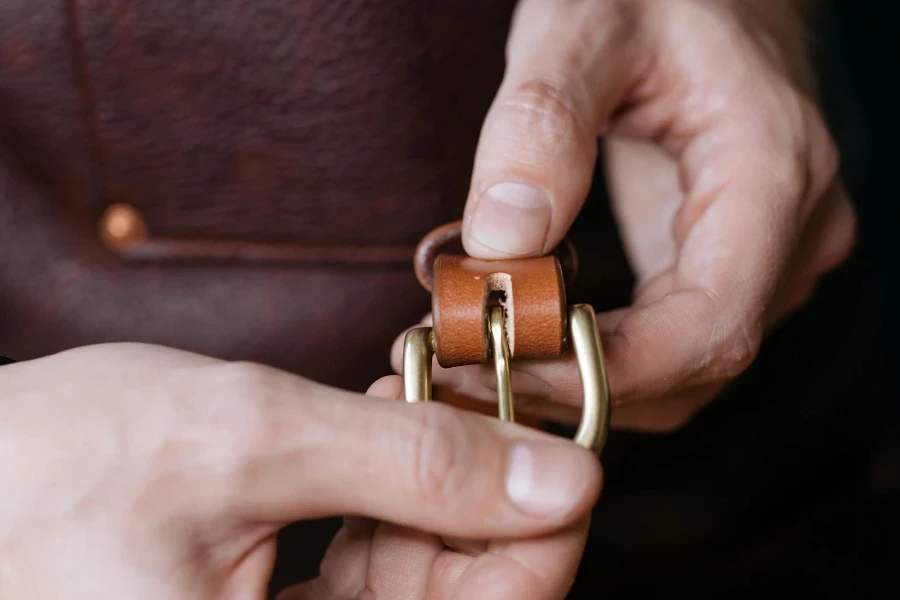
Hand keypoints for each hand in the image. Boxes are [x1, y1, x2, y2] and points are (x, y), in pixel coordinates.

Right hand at [0, 344, 599, 598]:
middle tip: (499, 405)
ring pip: (413, 582)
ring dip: (439, 489)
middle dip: (489, 501)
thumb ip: (413, 462)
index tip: (565, 453)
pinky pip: (364, 571)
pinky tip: (389, 430)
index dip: (540, 540)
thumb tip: (559, 477)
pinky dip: (391, 499)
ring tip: (435, 401)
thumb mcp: (252, 440)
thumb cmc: (59, 463)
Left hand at [394, 0, 855, 431]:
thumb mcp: (586, 25)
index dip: (604, 369)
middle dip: (570, 383)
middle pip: (689, 368)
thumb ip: (544, 120)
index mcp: (773, 174)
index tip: (500, 365)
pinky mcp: (723, 265)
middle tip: (454, 365)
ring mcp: (763, 260)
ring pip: (676, 376)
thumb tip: (502, 241)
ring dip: (574, 382)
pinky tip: (520, 342)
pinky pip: (664, 348)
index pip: (710, 325)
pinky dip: (590, 362)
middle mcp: (789, 235)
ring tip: (470, 356)